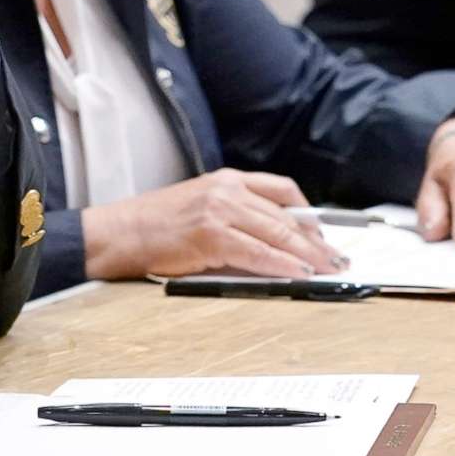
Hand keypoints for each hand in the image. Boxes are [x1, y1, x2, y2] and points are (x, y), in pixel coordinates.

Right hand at [80, 169, 346, 281]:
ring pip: (278, 234)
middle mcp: (226, 190)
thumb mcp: (200, 207)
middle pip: (286, 217)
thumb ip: (235, 217)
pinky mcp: (211, 235)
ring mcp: (219, 210)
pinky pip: (259, 253)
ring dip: (308, 256)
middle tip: (337, 260)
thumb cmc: (155, 226)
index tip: (323, 235)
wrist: (118, 233)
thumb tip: (277, 246)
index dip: (309, 215)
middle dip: (316, 241)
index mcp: (226, 179)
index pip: (282, 189)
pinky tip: (298, 276)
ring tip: (327, 271)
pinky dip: (283, 266)